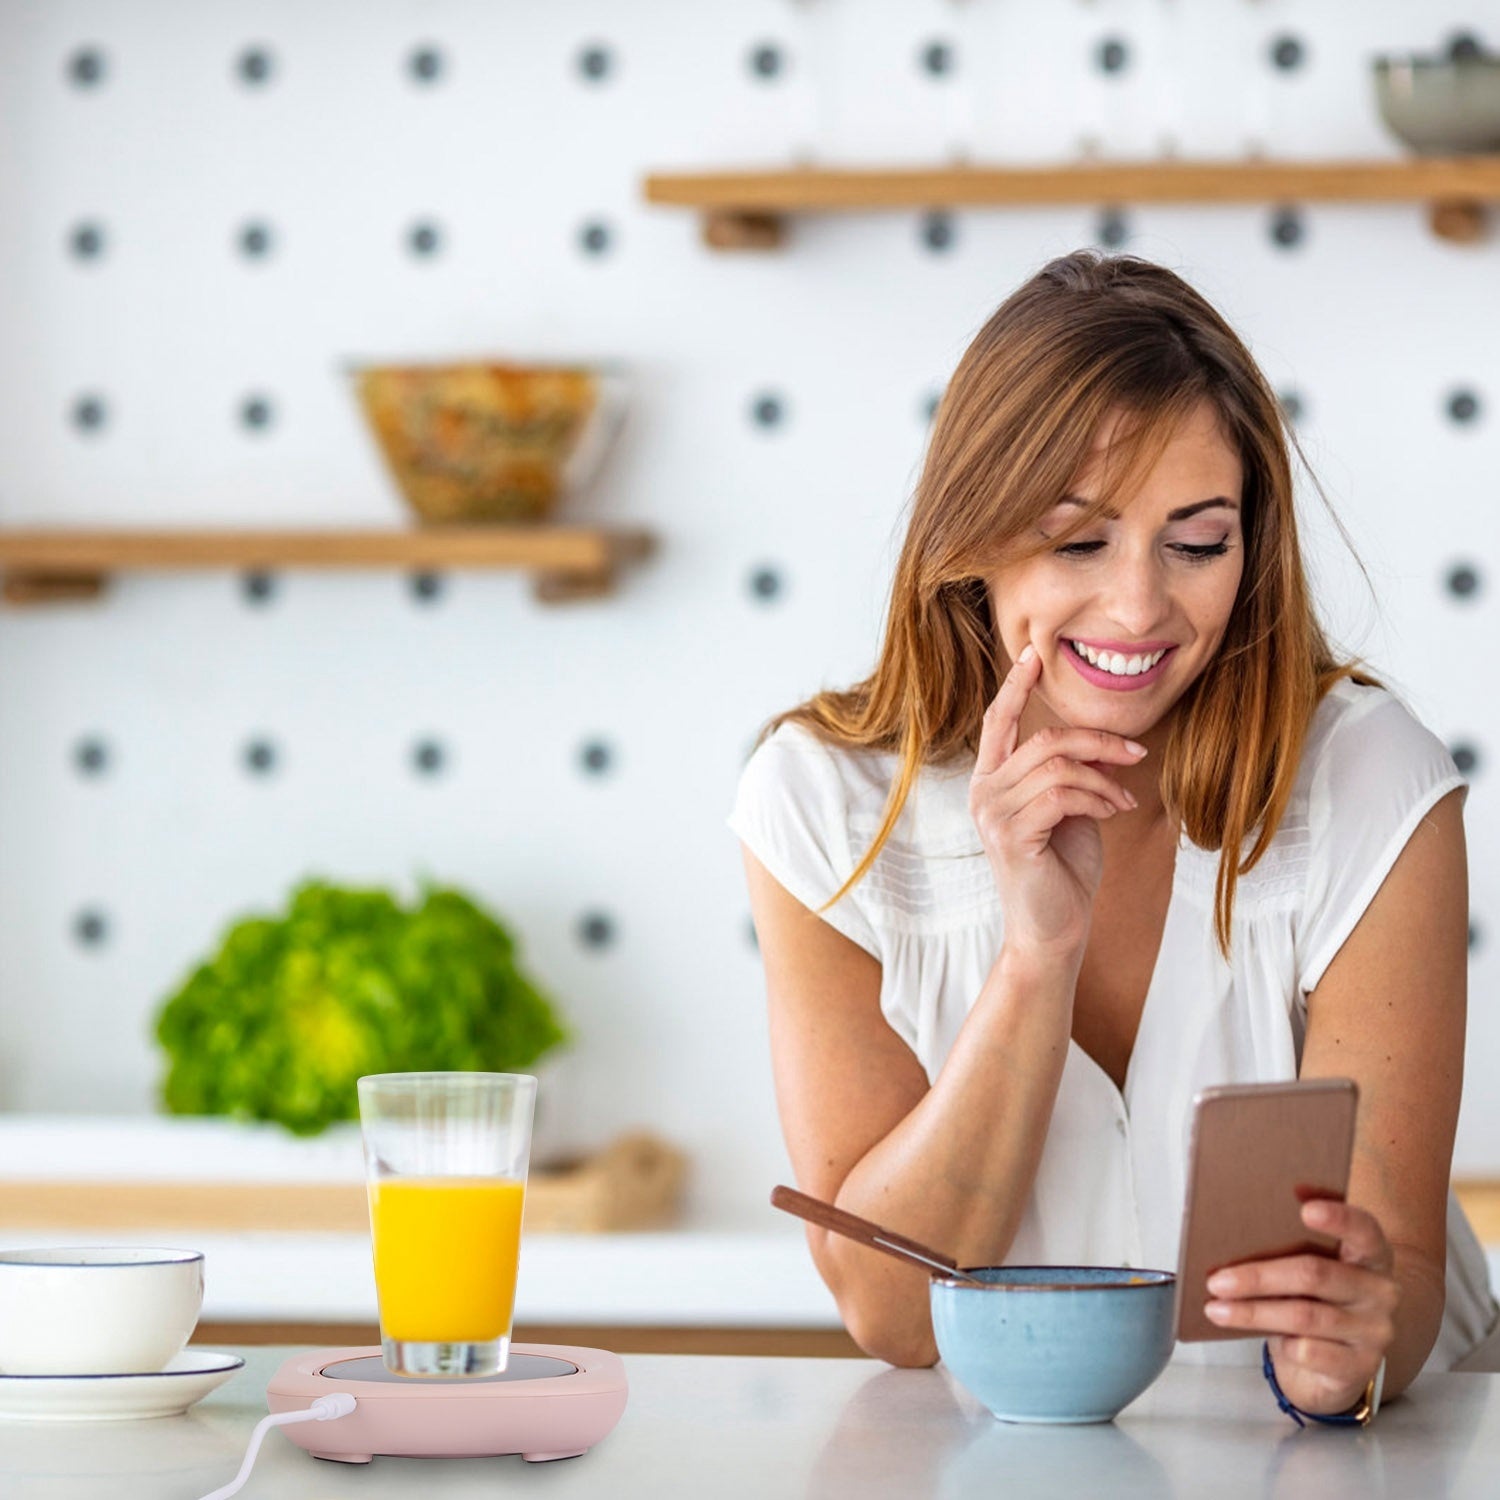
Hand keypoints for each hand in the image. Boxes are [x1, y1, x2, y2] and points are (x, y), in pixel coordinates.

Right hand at [968, 644, 1147, 957]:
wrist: (1054, 931)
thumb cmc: (1063, 871)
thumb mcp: (1070, 810)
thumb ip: (1070, 774)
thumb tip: (1099, 743)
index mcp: (992, 782)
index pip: (999, 722)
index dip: (1016, 686)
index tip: (1033, 654)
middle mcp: (983, 793)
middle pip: (1043, 737)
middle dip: (1097, 740)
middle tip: (1136, 753)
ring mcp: (992, 814)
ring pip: (1057, 765)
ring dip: (1104, 777)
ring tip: (1124, 799)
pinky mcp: (1011, 836)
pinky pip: (1063, 795)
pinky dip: (1098, 799)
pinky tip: (1113, 815)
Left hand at [1202, 1199, 1398, 1414]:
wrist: (1336, 1359)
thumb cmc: (1313, 1298)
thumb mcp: (1308, 1266)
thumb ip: (1289, 1245)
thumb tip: (1232, 1228)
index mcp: (1370, 1252)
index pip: (1363, 1229)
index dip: (1338, 1216)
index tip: (1304, 1208)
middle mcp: (1380, 1290)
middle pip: (1315, 1274)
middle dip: (1259, 1276)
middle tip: (1218, 1280)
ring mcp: (1374, 1330)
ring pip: (1305, 1315)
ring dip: (1254, 1312)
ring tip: (1217, 1308)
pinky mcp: (1361, 1366)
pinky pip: (1311, 1352)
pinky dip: (1281, 1344)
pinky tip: (1260, 1338)